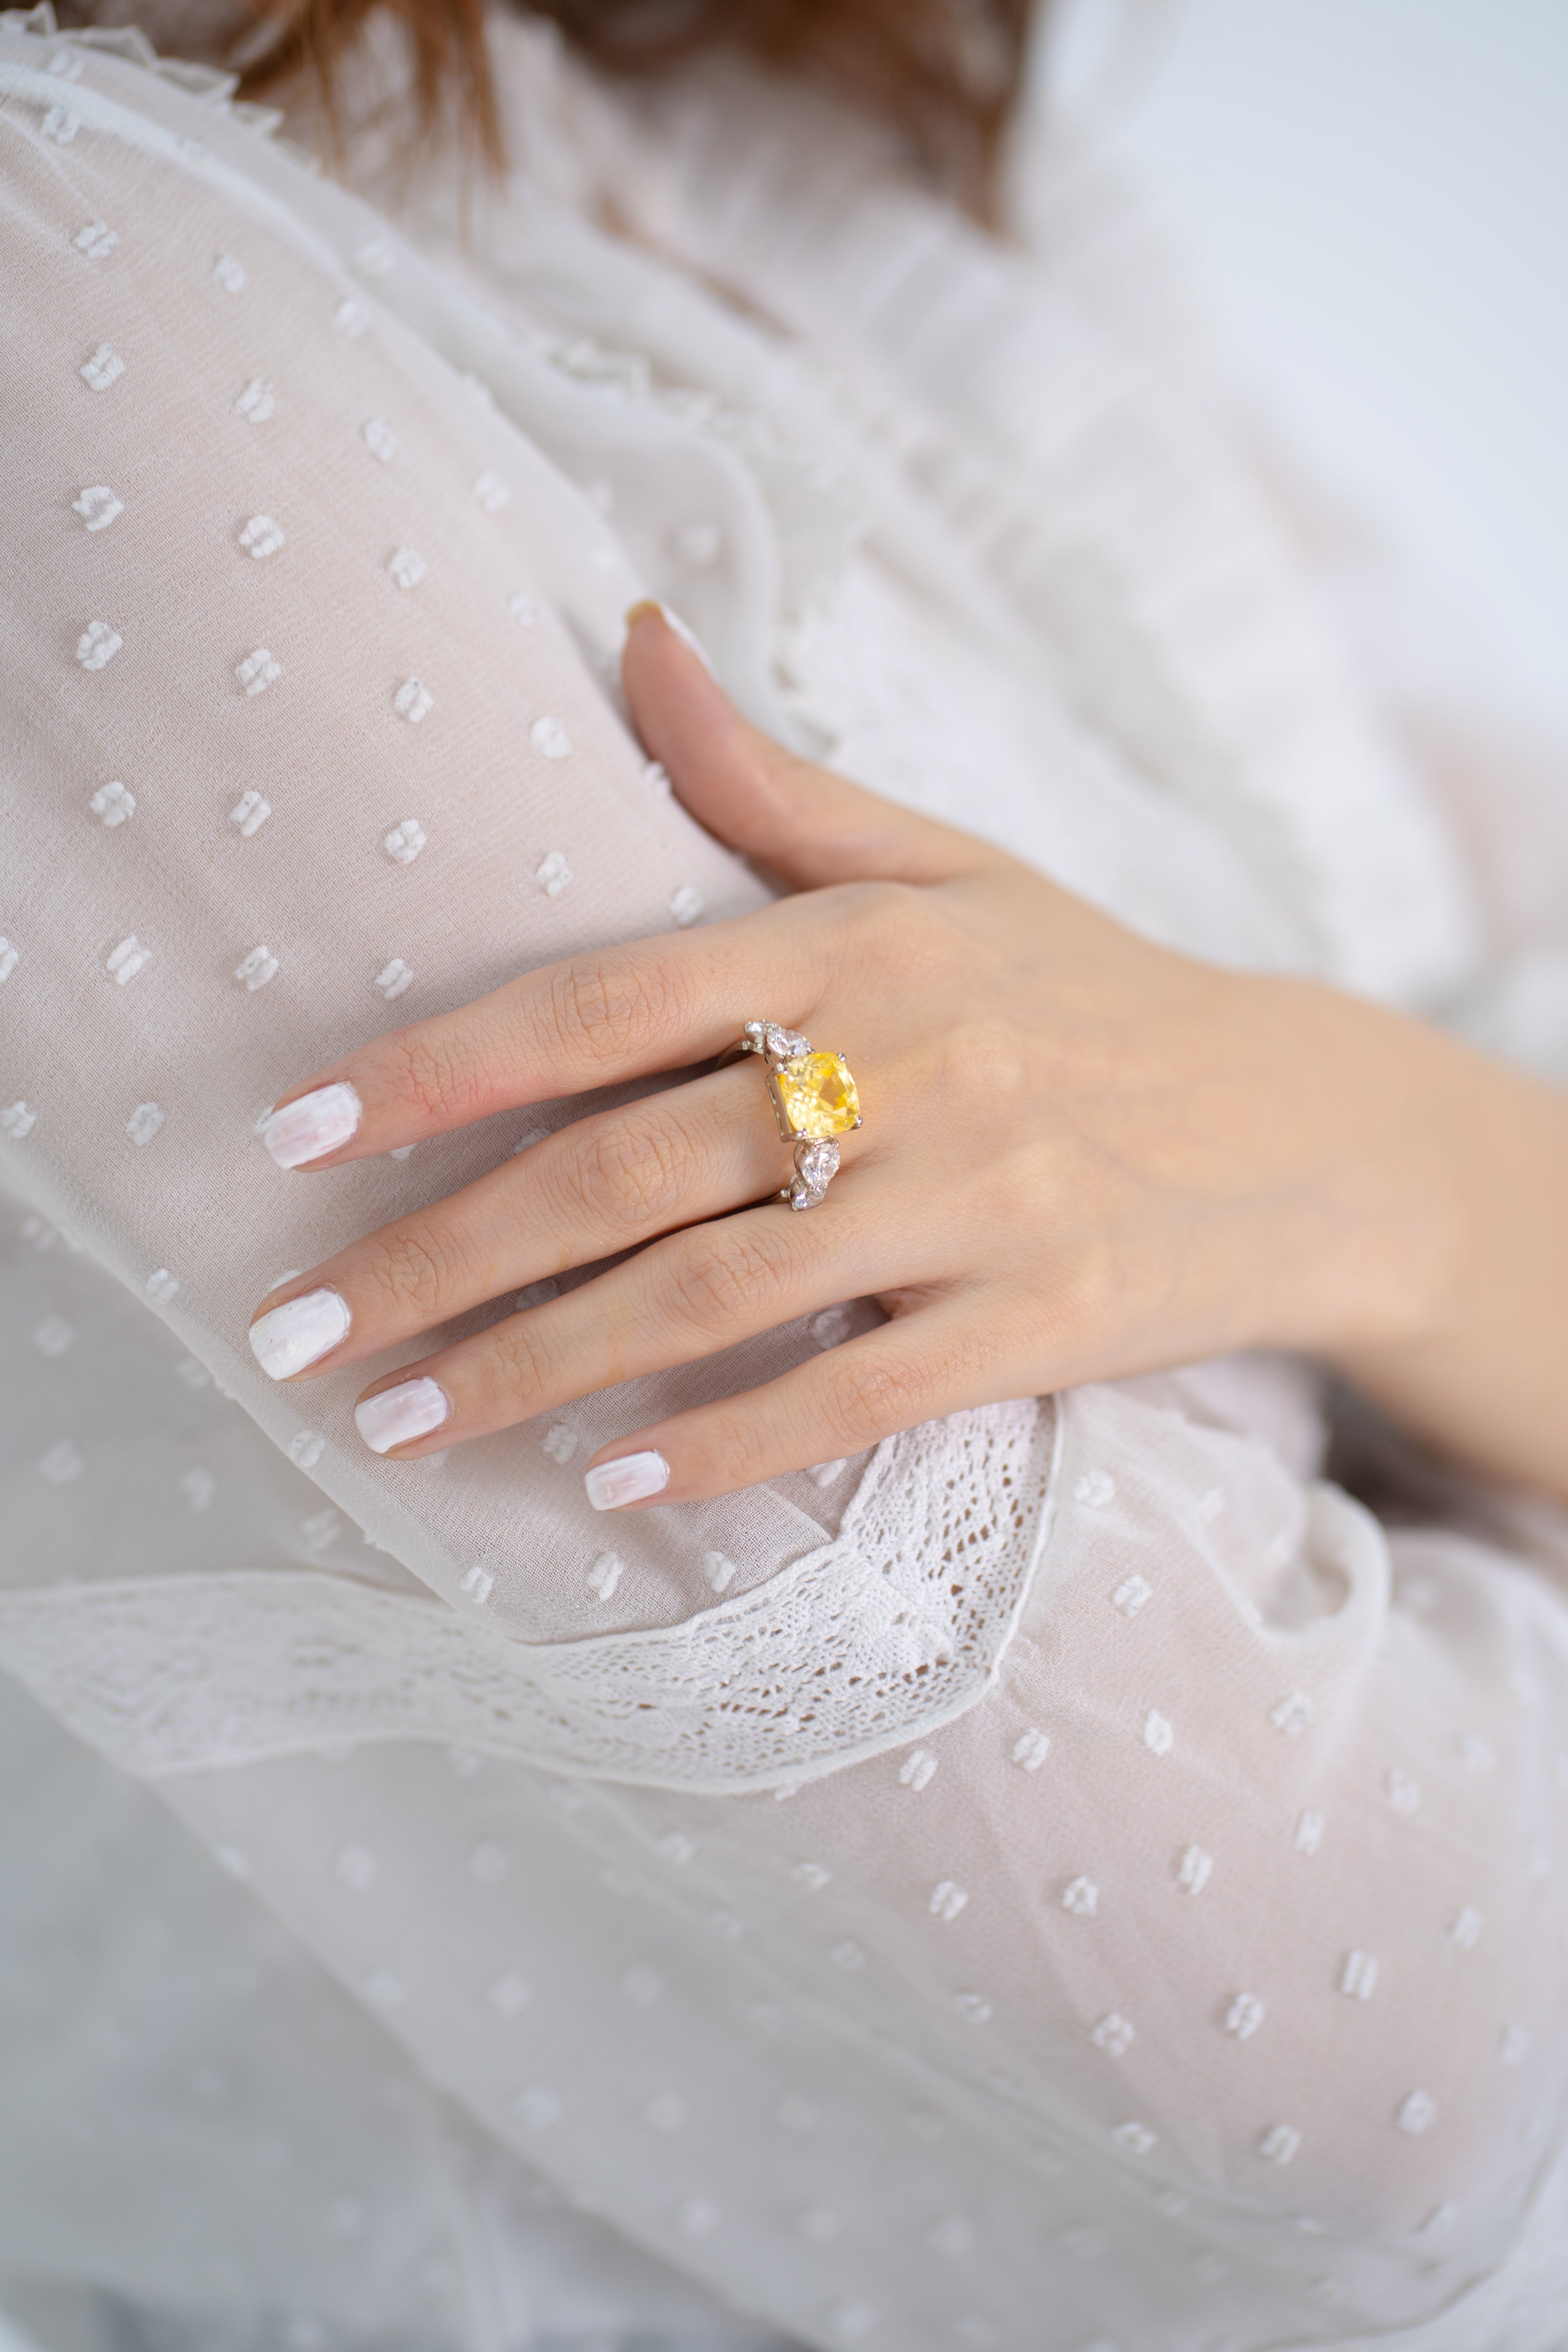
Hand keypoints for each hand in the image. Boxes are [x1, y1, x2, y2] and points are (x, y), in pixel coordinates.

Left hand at [247, 604, 1567, 1508]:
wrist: (1305, 1129)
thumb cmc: (1089, 989)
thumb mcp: (946, 863)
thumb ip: (770, 780)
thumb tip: (629, 638)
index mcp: (858, 943)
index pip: (598, 1002)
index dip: (432, 1066)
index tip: (289, 1130)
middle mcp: (906, 1062)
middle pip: (620, 1173)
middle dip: (436, 1258)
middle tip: (290, 1330)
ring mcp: (977, 1200)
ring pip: (707, 1299)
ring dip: (532, 1370)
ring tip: (395, 1421)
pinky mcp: (1039, 1322)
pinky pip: (849, 1395)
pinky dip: (720, 1446)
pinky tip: (605, 1484)